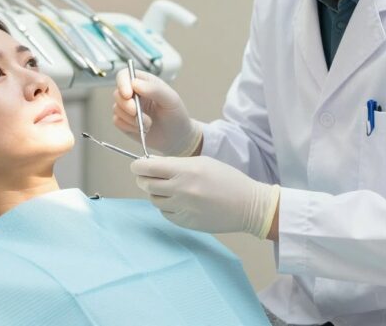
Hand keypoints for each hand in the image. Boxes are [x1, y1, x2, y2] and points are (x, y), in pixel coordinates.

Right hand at [113, 68, 201, 156]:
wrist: (176, 137)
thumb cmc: (176, 115)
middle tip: (137, 112)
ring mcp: (128, 108)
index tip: (128, 94)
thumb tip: (135, 84)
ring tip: (148, 123)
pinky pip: (118, 122)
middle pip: (118, 93)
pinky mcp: (125, 122)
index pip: (125, 75)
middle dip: (127, 105)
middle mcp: (133, 93)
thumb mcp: (171, 99)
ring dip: (131, 118)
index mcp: (144, 82)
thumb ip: (154, 89)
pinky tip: (142, 129)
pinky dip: (129, 126)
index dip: (123, 83)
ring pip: (117, 109)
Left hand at [130, 156, 279, 237]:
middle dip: (145, 179)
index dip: (138, 166)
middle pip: (146, 184)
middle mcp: (181, 190)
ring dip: (157, 194)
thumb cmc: (226, 179)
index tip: (138, 166)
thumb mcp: (202, 162)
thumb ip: (175, 163)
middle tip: (150, 177)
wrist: (247, 206)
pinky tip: (181, 202)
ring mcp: (182, 208)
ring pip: (154, 200)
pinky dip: (167, 207)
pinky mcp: (185, 223)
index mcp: (185, 170)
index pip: (147, 168)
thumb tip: (150, 164)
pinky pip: (165, 213)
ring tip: (171, 189)